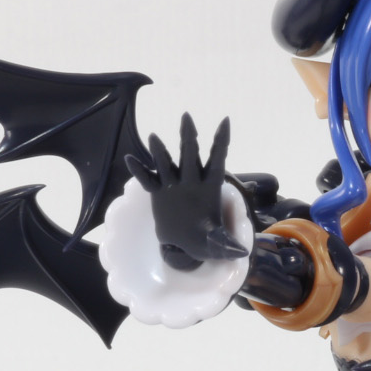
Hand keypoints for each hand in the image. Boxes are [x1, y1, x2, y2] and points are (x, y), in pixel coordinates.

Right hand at [128, 114, 249, 270]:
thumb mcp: (217, 244)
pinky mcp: (158, 192)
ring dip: (161, 151)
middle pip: (190, 155)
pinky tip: (130, 160)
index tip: (225, 122)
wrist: (184, 246)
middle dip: (189, 137)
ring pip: (167, 162)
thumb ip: (226, 245)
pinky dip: (139, 170)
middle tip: (187, 118)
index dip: (221, 142)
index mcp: (210, 187)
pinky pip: (147, 179)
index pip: (218, 160)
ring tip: (154, 137)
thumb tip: (241, 252)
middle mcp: (192, 180)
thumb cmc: (205, 241)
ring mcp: (174, 184)